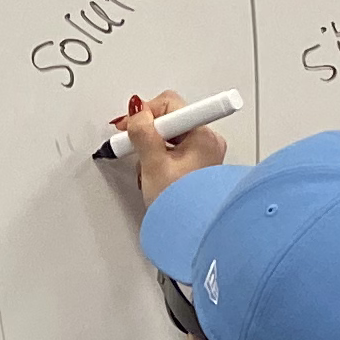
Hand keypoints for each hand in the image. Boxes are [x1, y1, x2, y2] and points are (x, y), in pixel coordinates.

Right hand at [117, 90, 227, 207]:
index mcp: (203, 135)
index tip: (132, 127)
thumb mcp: (153, 166)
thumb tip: (137, 113)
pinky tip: (154, 174)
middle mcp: (207, 141)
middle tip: (135, 147)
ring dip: (152, 149)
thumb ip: (142, 133)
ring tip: (147, 169)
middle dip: (148, 133)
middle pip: (170, 119)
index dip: (147, 114)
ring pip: (169, 136)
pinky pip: (174, 151)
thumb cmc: (182, 206)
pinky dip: (160, 159)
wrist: (192, 235)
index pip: (170, 104)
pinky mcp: (197, 166)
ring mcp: (203, 154)